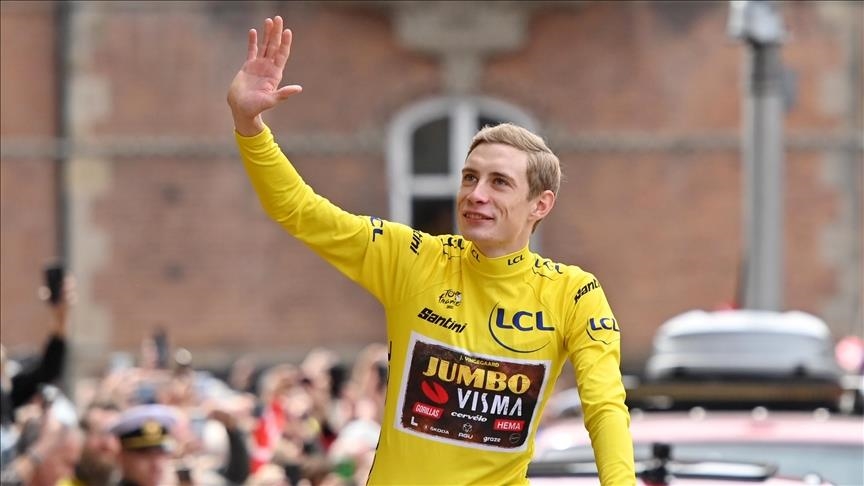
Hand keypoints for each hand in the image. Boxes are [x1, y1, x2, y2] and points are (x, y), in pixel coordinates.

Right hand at [227, 16, 301, 135]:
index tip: (288, 31)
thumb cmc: (256, 107)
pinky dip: (252, 41)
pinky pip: (251, 51)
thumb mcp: (271, 100)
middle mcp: (269, 68)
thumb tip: (299, 88)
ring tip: (269, 20)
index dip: (285, 43)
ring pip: (264, 46)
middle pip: (274, 46)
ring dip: (267, 34)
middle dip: (277, 33)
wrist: (242, 109)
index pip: (282, 55)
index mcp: (275, 74)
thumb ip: (283, 93)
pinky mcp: (248, 66)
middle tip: (279, 18)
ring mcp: (259, 66)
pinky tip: (253, 31)